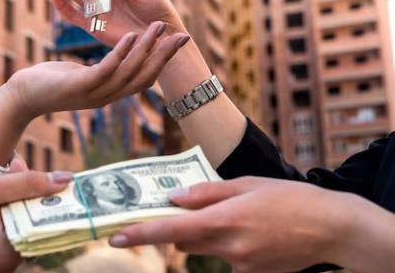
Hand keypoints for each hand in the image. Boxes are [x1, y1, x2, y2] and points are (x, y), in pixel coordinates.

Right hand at [0, 170, 72, 272]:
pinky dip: (0, 213)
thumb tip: (66, 181)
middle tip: (17, 166)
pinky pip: (1, 235)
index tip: (52, 178)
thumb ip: (27, 184)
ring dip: (13, 201)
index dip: (48, 198)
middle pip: (29, 226)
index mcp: (5, 255)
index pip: (43, 225)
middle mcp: (1, 268)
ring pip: (16, 227)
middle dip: (27, 194)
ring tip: (4, 173)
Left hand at [8, 21, 189, 115]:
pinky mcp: (80, 87)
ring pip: (128, 70)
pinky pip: (106, 68)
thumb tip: (117, 60)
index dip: (163, 62)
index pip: (144, 79)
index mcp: (110, 91)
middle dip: (164, 55)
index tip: (177, 42)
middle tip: (181, 35)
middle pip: (144, 76)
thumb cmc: (52, 82)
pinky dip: (121, 52)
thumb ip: (103, 70)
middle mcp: (107, 95)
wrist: (24, 95)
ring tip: (157, 28)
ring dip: (146, 48)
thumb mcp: (83, 75)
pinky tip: (130, 34)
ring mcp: (95, 93)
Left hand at [108, 177, 358, 272]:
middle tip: (186, 209)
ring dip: (207, 234)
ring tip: (238, 215)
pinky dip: (229, 244)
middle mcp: (229, 246)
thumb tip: (174, 198)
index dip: (141, 234)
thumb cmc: (290, 199)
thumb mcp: (248, 184)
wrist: (332, 228)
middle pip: (185, 241)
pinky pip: (227, 257)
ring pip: (206, 248)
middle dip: (180, 226)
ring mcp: (240, 264)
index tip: (116, 238)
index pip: (172, 230)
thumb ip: (207, 193)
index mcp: (225, 219)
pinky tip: (253, 231)